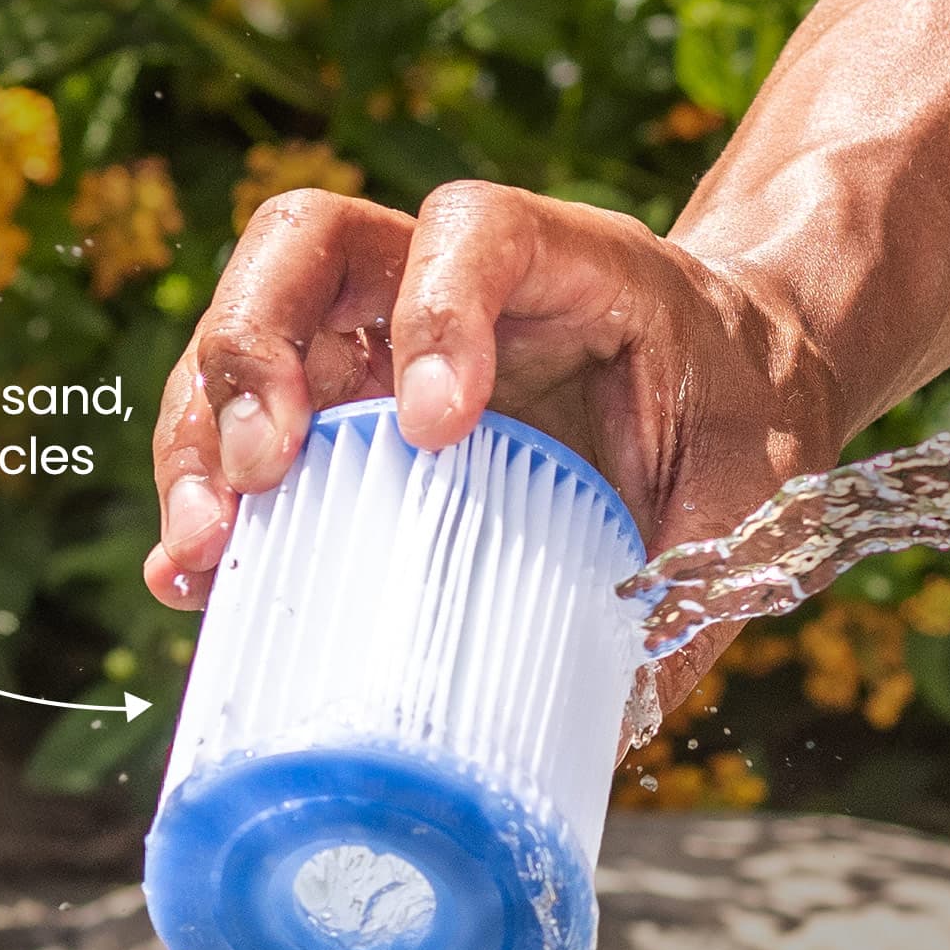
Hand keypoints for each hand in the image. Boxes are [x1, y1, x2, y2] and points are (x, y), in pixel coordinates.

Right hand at [146, 181, 844, 711]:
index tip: (438, 428)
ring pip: (244, 333)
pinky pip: (246, 430)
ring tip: (202, 552)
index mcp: (566, 263)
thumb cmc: (740, 426)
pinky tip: (196, 579)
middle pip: (303, 246)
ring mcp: (378, 341)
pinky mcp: (342, 412)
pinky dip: (206, 500)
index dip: (438, 308)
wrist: (727, 392)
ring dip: (199, 438)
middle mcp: (444, 281)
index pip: (473, 230)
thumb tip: (608, 719)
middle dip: (254, 353)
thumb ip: (694, 581)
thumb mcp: (753, 492)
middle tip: (257, 474)